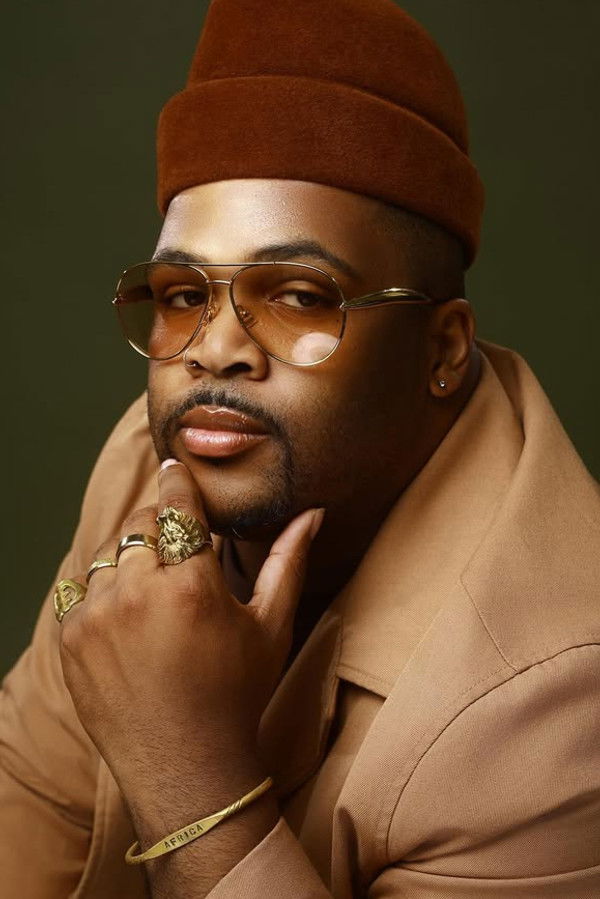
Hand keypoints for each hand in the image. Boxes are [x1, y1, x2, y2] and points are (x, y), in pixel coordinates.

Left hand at [58, 460, 323, 798]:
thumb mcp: (271, 626)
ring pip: (108, 552)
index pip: (178, 506)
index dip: (177, 480)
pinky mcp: (71, 641)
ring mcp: (97, 618)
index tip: (175, 465)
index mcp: (191, 586)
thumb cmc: (237, 695)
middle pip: (139, 522)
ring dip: (131, 553)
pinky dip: (105, 587)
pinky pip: (81, 588)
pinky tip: (130, 610)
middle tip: (177, 533)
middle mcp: (136, 594)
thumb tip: (313, 512)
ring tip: (157, 578)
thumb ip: (288, 560)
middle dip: (159, 519)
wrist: (186, 767)